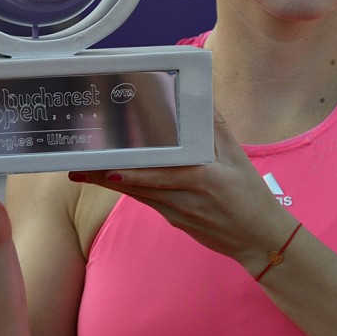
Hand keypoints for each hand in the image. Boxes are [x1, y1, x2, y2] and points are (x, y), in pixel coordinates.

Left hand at [67, 111, 295, 273]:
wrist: (259, 238)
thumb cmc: (250, 195)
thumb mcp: (237, 157)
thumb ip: (216, 126)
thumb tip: (200, 97)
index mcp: (200, 179)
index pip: (159, 174)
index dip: (131, 171)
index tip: (106, 163)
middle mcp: (184, 198)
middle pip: (138, 185)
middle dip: (105, 176)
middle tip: (77, 165)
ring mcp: (177, 212)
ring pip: (138, 194)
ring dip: (110, 183)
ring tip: (83, 171)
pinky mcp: (175, 220)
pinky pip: (149, 201)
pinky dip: (131, 189)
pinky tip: (113, 180)